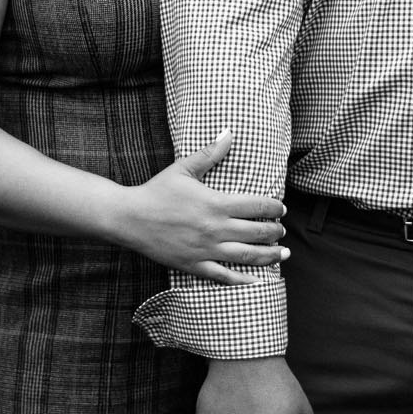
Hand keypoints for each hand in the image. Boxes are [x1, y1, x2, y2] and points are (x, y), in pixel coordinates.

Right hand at [116, 131, 287, 283]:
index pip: (256, 205)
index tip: (282, 209)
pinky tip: (256, 280)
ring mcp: (206, 249)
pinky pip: (224, 276)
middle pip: (256, 232)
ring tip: (282, 254)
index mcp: (216, 203)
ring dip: (268, 255)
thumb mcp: (183, 168)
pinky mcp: (194, 265)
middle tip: (283, 231)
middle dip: (275, 232)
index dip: (274, 208)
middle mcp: (215, 228)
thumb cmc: (157, 191)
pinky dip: (242, 280)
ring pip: (246, 255)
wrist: (129, 218)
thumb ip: (210, 153)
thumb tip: (229, 133)